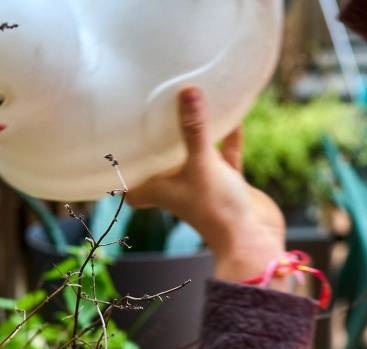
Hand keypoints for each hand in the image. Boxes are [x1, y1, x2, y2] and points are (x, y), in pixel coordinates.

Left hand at [128, 87, 285, 281]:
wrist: (252, 240)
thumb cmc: (216, 209)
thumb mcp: (202, 164)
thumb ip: (194, 128)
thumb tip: (188, 90)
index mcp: (158, 189)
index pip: (129, 182)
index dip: (121, 167)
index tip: (114, 141)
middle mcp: (178, 186)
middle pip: (160, 163)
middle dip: (157, 142)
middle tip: (150, 111)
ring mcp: (204, 185)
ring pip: (195, 155)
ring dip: (195, 135)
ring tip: (191, 104)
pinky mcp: (228, 183)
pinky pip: (225, 156)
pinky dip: (228, 138)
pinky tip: (234, 116)